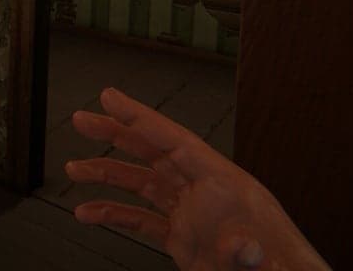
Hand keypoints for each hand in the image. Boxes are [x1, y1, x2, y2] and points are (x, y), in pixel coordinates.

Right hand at [66, 87, 328, 270]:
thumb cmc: (277, 267)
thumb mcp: (260, 259)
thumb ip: (247, 251)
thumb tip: (240, 245)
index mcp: (223, 186)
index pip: (174, 142)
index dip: (140, 118)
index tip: (111, 99)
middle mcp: (204, 194)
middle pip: (153, 153)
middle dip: (115, 134)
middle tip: (83, 120)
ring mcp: (192, 215)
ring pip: (141, 183)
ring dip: (106, 174)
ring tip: (75, 169)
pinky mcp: (184, 238)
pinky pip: (141, 218)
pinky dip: (112, 212)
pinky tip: (89, 212)